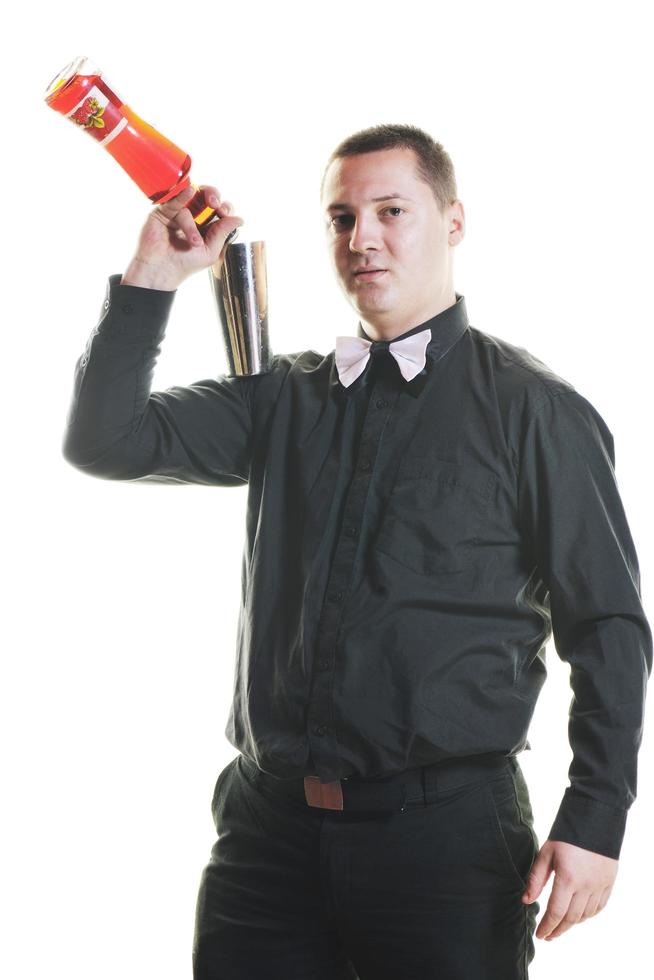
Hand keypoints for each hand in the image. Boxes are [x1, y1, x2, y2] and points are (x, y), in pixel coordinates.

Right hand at [122, 183, 243, 289]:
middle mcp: (194, 215)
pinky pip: (174, 200)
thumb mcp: (210, 252)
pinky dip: (182, 195)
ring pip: (191, 203)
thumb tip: (240, 219)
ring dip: (193, 224)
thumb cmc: (185, 264)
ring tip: (194, 242)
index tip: (225, 214)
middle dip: (214, 196)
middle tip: (216, 206)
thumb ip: (223, 234)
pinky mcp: (163, 211)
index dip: (225, 207)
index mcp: (208, 225)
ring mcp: (178, 211)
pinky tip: (188, 192)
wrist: (162, 270)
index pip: (220, 208)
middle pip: (207, 196)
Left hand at [522, 838, 617, 939]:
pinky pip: (599, 907)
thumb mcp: (546, 853)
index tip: (539, 935)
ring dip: (572, 924)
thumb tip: (526, 900)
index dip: (547, 926)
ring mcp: (600, 886)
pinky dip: (588, 916)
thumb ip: (536, 878)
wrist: (594, 820)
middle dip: (558, 930)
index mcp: (568, 878)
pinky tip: (578, 917)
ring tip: (560, 926)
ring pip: (585, 915)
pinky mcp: (609, 883)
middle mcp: (586, 886)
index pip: (556, 912)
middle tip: (548, 936)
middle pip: (571, 918)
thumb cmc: (566, 835)